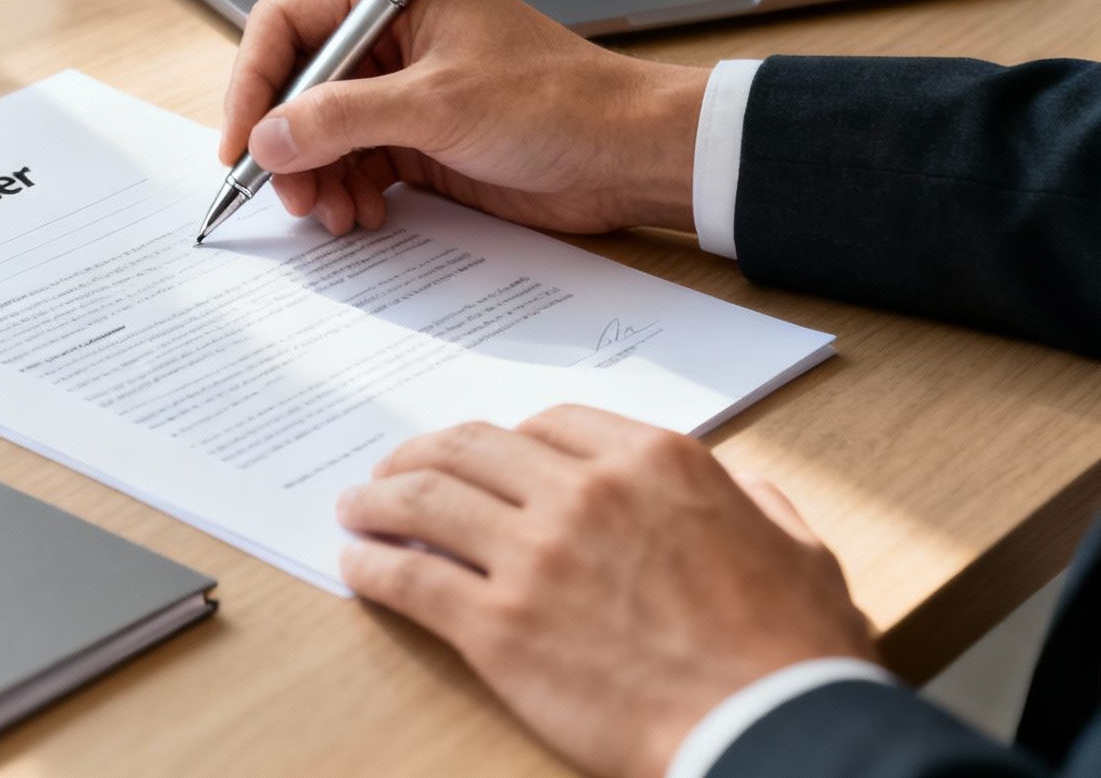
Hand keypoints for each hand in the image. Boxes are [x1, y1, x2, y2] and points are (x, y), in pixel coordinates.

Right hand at [218, 0, 708, 234]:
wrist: (626, 155)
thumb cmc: (556, 102)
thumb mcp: (437, 106)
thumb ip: (342, 119)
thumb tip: (268, 138)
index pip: (287, 27)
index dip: (253, 84)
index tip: (240, 144)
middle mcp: (390, 37)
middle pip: (297, 87)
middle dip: (286, 145)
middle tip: (289, 195)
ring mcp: (403, 90)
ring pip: (321, 134)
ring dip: (316, 179)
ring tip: (335, 216)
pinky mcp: (419, 137)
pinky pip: (354, 164)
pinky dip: (346, 193)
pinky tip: (363, 217)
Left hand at [337, 407, 878, 777]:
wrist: (770, 730)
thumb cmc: (795, 652)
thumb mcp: (798, 546)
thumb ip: (755, 500)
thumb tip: (735, 484)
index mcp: (655, 462)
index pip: (550, 424)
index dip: (506, 439)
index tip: (483, 455)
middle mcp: (585, 492)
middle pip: (472, 449)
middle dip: (422, 454)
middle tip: (392, 470)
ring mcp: (535, 555)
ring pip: (426, 500)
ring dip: (378, 499)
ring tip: (356, 508)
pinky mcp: (497, 625)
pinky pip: (412, 579)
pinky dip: (373, 566)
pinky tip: (357, 565)